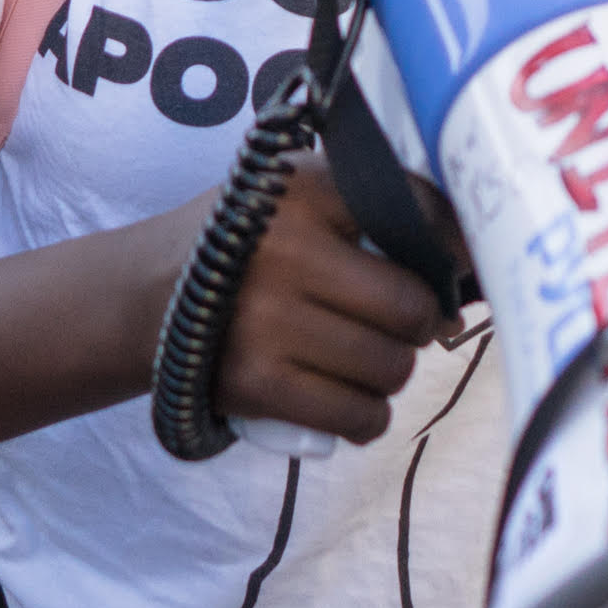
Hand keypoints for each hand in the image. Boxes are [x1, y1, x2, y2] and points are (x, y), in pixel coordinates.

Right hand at [211, 163, 446, 445]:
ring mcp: (268, 323)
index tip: (455, 263)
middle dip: (419, 321)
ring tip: (365, 355)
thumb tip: (464, 259)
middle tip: (402, 320)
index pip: (417, 213)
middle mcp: (286, 252)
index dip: (452, 246)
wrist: (142, 296)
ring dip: (391, 369)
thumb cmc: (246, 242)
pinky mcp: (257, 385)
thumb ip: (371, 202)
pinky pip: (359, 417)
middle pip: (411, 307)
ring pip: (392, 368)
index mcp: (302, 190)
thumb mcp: (296, 191)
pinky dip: (367, 415)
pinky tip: (351, 397)